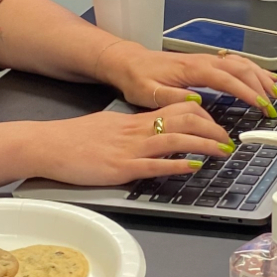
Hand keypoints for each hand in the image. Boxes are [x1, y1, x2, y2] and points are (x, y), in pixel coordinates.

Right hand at [29, 102, 236, 184]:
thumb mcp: (110, 128)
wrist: (48, 145)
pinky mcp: (121, 168)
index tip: (218, 125)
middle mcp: (137, 131)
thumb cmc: (75, 139)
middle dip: (212, 129)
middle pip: (185, 119)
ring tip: (223, 152)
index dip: (204, 116)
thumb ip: (133, 131)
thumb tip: (153, 135)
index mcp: (135, 120)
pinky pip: (155, 165)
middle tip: (229, 141)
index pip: (179, 108)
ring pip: (176, 139)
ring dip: (204, 145)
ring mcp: (130, 149)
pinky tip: (193, 167)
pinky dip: (177, 165)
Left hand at [99, 42, 276, 115]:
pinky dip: (253, 68)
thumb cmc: (137, 78)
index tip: (260, 105)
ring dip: (260, 76)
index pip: (226, 79)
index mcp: (192, 68)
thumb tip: (197, 102)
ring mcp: (206, 59)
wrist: (128, 62)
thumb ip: (173, 97)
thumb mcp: (148, 92)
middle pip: (240, 69)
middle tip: (273, 106)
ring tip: (276, 91)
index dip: (246, 92)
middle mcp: (203, 60)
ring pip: (241, 63)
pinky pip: (235, 62)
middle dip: (260, 86)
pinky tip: (264, 75)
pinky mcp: (206, 62)